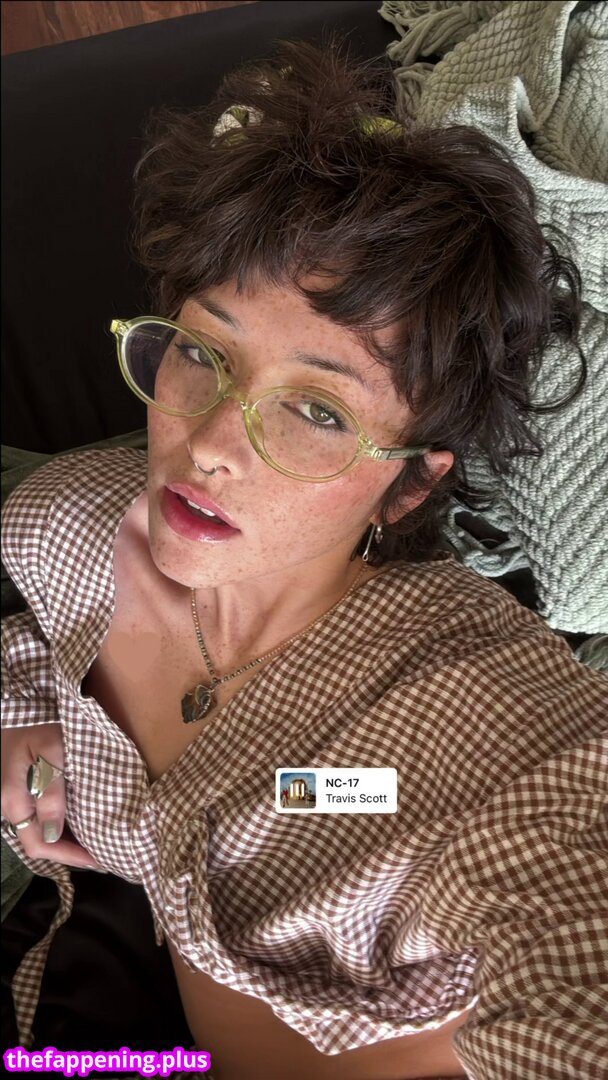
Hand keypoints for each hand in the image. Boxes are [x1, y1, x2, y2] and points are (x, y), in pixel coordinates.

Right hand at [1, 723, 99, 868]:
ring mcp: (13, 799)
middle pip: (37, 844)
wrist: (20, 703)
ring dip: (64, 842)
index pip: (39, 845)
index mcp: (15, 801)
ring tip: (95, 844)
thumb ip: (52, 792)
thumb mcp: (51, 751)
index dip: (68, 857)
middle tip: (103, 856)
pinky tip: (79, 824)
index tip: (99, 860)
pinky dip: (59, 826)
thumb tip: (53, 833)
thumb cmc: (38, 724)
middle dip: (68, 854)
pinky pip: (38, 818)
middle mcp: (9, 806)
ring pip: (37, 832)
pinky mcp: (20, 791)